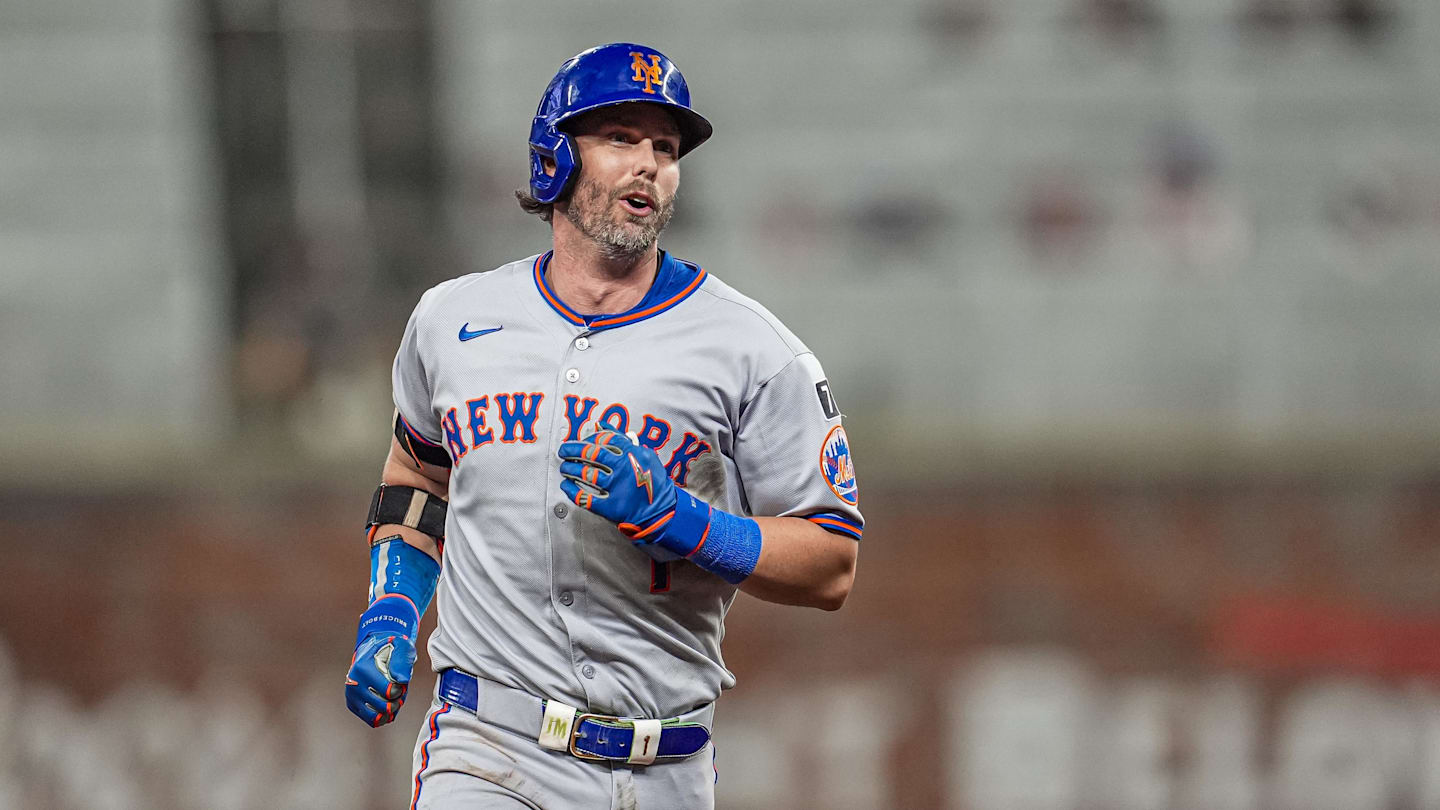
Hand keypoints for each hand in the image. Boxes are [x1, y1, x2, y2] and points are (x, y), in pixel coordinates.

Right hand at [345, 631, 415, 726]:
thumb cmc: (389, 649)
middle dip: (396, 704)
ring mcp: (351, 694)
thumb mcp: (400, 647)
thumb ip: (403, 661)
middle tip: (400, 697)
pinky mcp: (351, 703)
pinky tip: (388, 711)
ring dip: (388, 714)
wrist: (373, 652)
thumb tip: (402, 681)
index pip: (387, 691)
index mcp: (363, 668)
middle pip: (382, 706)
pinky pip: (368, 719)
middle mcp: (353, 682)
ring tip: (394, 704)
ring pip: (374, 716)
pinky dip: (381, 718)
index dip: (400, 692)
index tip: (402, 686)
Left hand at [557, 430, 678, 542]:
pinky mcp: (611, 506)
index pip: (604, 439)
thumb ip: (623, 439)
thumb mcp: (645, 455)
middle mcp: (624, 468)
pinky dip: (572, 491)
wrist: (662, 510)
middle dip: (572, 451)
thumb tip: (601, 425)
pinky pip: (586, 498)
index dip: (588, 439)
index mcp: (632, 454)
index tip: (580, 441)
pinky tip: (566, 486)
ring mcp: (617, 487)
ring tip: (564, 468)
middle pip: (591, 454)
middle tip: (563, 450)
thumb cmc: (652, 481)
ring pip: (586, 475)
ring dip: (570, 469)